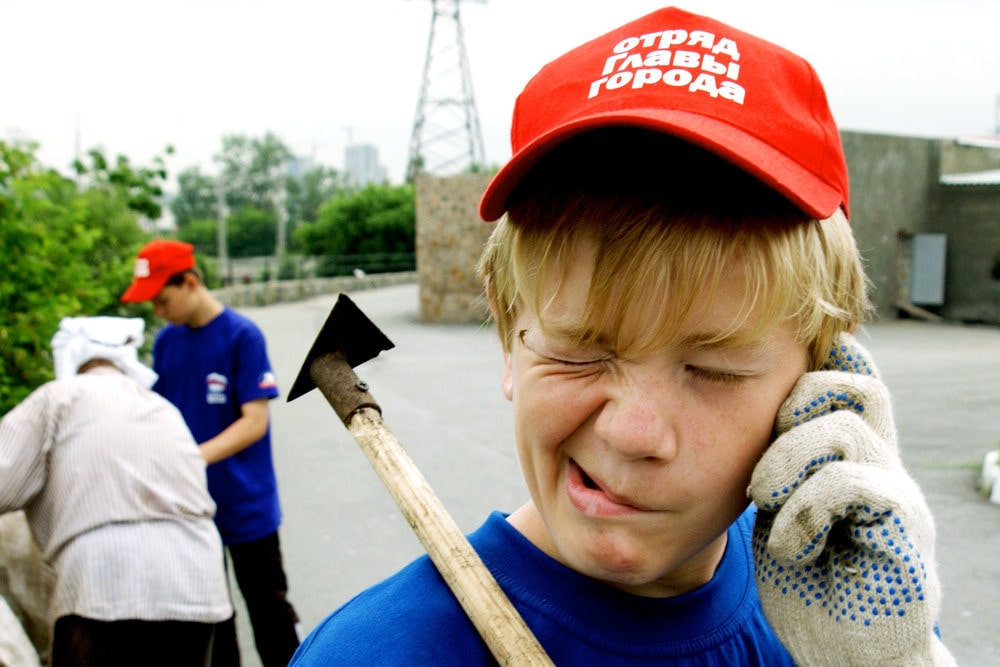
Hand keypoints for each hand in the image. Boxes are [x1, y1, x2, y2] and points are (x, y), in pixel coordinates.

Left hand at [749, 333, 954, 665]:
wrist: (844, 652)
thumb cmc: (809, 580)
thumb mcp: (781, 508)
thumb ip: (780, 462)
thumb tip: (754, 412)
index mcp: (853, 455)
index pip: (852, 381)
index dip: (822, 361)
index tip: (778, 368)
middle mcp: (882, 466)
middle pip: (857, 386)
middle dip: (796, 403)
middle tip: (764, 460)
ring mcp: (896, 496)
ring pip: (844, 429)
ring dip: (786, 461)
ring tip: (765, 501)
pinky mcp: (901, 534)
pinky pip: (851, 484)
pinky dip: (804, 509)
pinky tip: (791, 544)